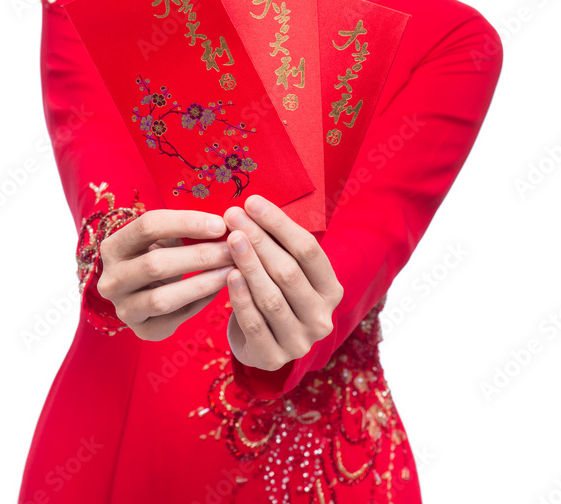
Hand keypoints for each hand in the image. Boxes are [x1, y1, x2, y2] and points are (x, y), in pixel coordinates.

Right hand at [96, 209, 233, 340]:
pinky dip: (199, 303)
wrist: (142, 290)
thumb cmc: (158, 253)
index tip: (220, 225)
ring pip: (162, 299)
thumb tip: (224, 224)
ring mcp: (123, 309)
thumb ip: (185, 229)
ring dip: (202, 283)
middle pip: (156, 264)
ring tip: (230, 271)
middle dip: (200, 256)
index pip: (148, 226)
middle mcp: (111, 280)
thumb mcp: (163, 236)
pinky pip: (174, 318)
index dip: (187, 223)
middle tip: (231, 250)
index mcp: (114, 246)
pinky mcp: (142, 331)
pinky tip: (219, 289)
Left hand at [223, 195, 343, 370]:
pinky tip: (228, 274)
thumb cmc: (276, 295)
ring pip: (272, 297)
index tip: (253, 202)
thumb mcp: (287, 271)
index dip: (280, 224)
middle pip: (288, 272)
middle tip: (234, 216)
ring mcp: (299, 342)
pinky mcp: (273, 358)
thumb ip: (278, 244)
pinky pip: (255, 323)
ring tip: (231, 239)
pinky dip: (241, 298)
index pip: (308, 250)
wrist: (262, 344)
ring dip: (249, 264)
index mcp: (331, 290)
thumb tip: (251, 204)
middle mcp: (321, 317)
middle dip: (259, 240)